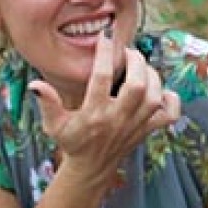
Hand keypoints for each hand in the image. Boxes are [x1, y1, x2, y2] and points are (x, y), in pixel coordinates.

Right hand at [28, 27, 180, 185]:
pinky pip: (169, 116)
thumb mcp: (54, 125)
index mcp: (94, 114)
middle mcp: (118, 119)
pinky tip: (161, 91)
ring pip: (154, 97)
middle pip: (137, 86)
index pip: (101, 78)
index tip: (105, 38)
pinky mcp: (147, 130)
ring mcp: (136, 126)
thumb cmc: (72, 141)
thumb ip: (47, 103)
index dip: (104, 54)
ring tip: (142, 66)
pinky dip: (171, 101)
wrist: (91, 169)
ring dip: (152, 76)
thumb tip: (35, 84)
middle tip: (129, 51)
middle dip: (136, 62)